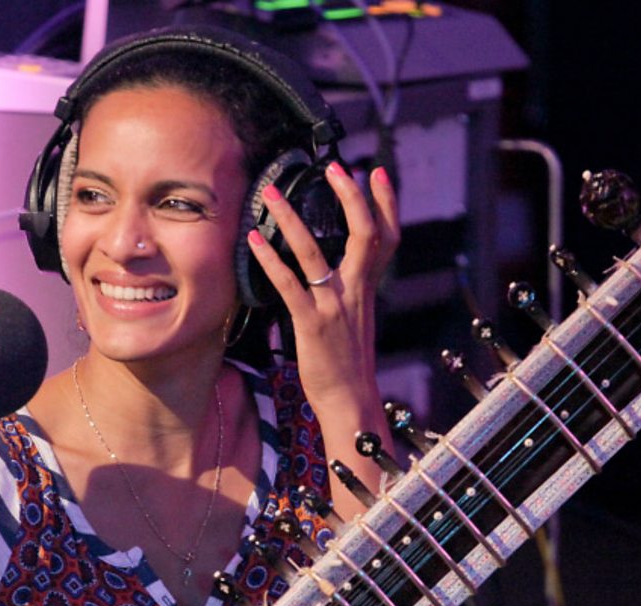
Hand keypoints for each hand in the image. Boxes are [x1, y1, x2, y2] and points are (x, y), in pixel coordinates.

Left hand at [246, 162, 399, 519]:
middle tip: (337, 167)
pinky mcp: (312, 322)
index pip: (386, 237)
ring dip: (293, 218)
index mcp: (367, 289)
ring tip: (272, 193)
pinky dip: (271, 259)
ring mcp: (335, 305)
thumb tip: (326, 269)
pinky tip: (254, 240)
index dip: (386, 203)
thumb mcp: (352, 320)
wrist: (349, 403)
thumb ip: (345, 291)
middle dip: (353, 197)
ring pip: (317, 251)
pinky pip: (290, 283)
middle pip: (366, 233)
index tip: (375, 173)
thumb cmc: (345, 364)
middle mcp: (356, 291)